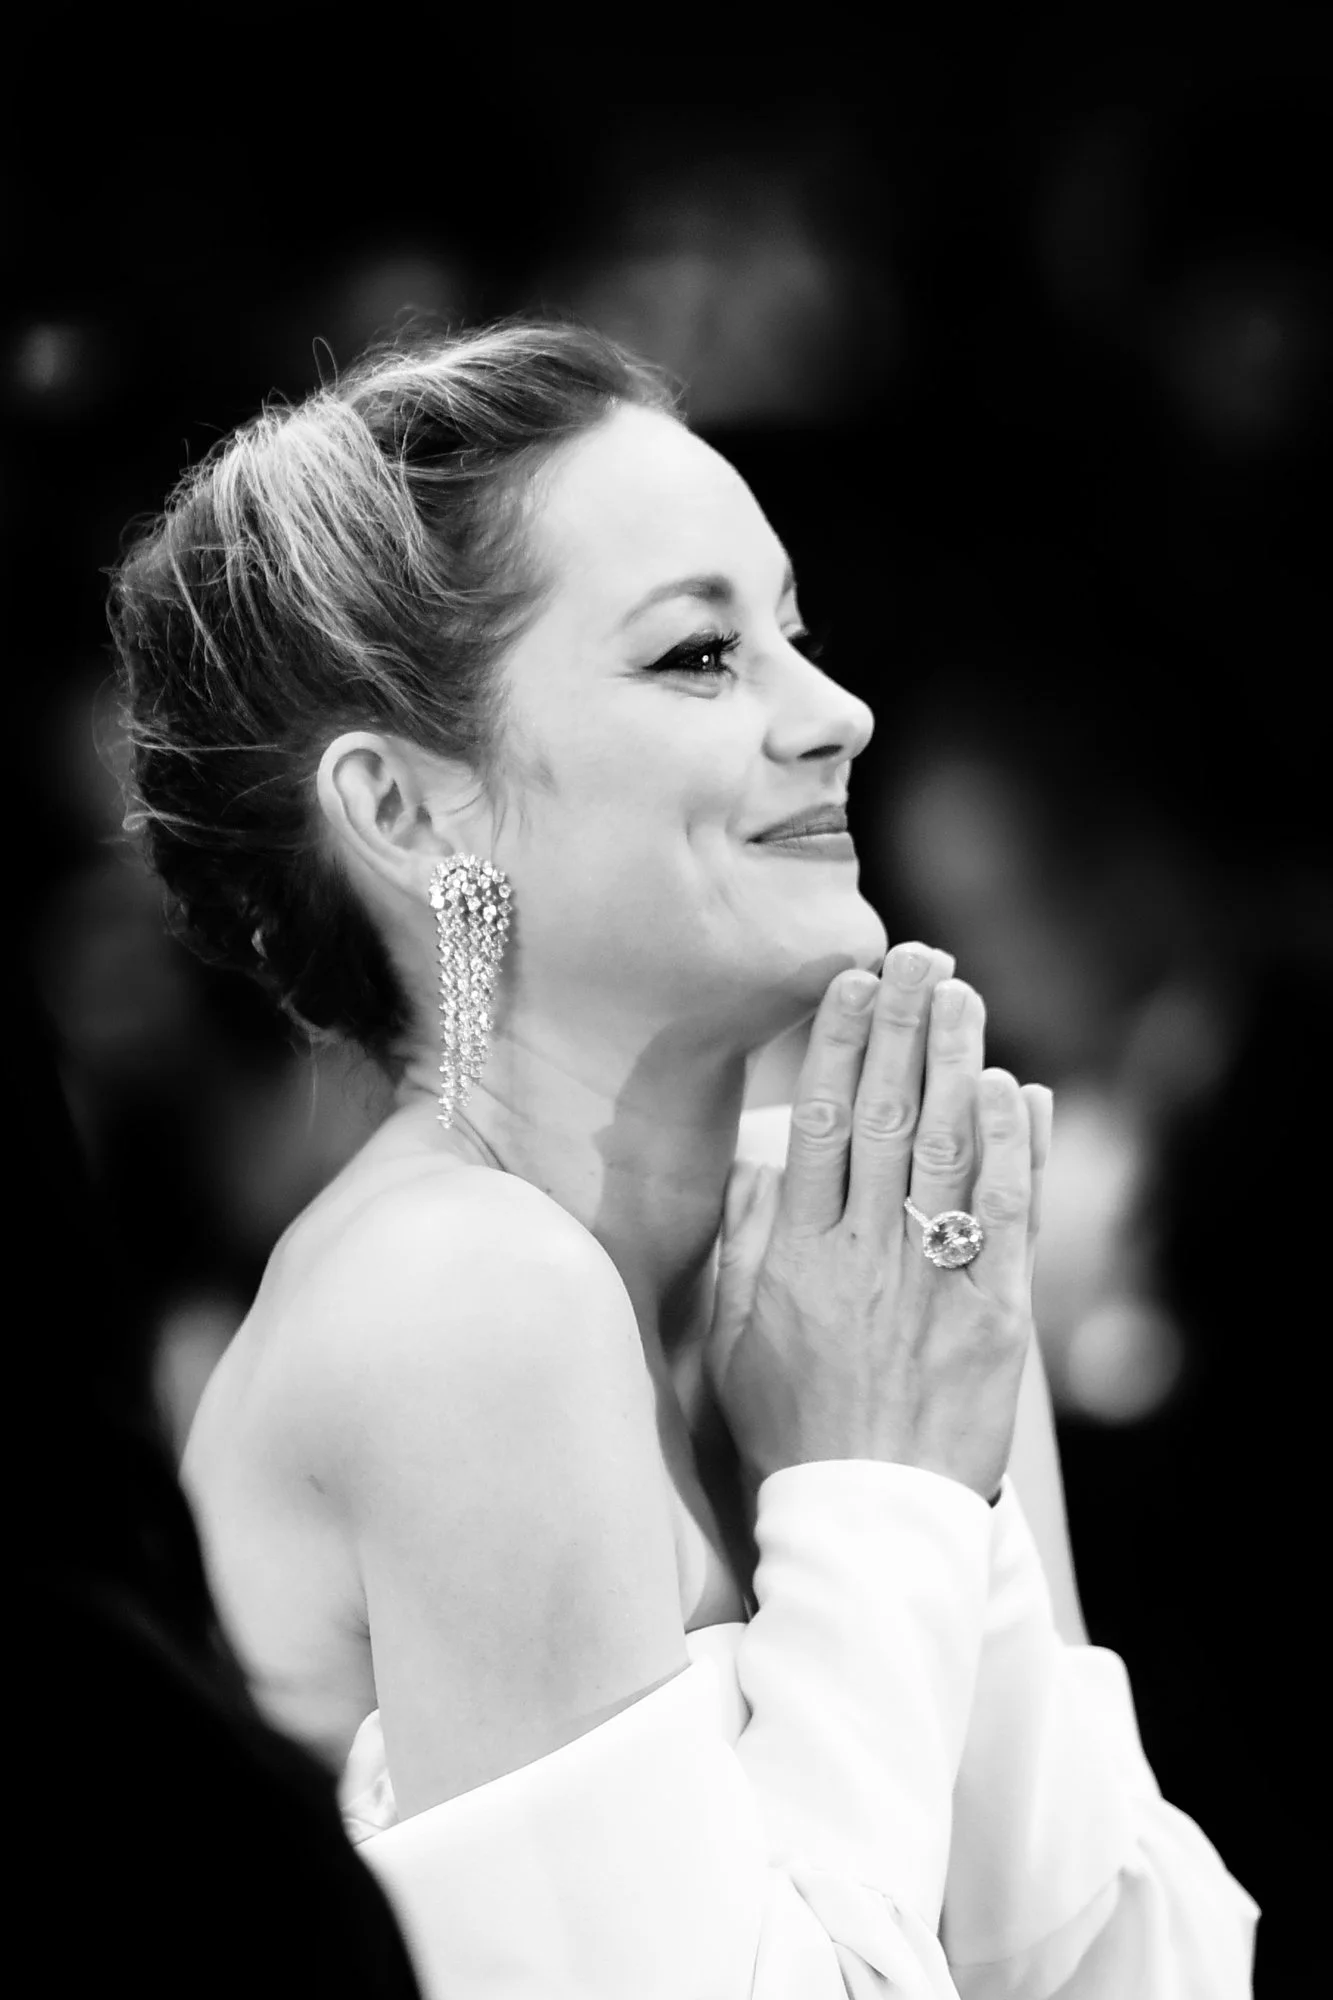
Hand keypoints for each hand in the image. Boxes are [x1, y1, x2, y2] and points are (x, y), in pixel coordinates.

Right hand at [707, 944, 1051, 1500]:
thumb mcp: (731, 1341)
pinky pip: (1007, 1214)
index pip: (819, 1124)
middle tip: (919, 954)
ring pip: (947, 1147)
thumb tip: (763, 1164)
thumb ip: (743, 1247)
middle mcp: (865, 1253)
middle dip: (901, 1026)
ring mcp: (933, 1280)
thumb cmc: (791, 1431)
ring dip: (956, 1059)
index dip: (837, 1045)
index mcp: (797, 1256)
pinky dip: (1014, 1147)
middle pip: (886, 1116)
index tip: (851, 983)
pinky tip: (1014, 1087)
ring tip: (961, 993)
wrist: (866, 1521)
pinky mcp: (995, 1315)